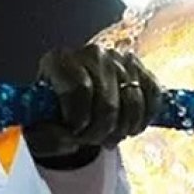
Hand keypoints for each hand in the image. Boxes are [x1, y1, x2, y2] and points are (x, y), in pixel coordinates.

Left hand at [24, 45, 162, 162]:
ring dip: (124, 128)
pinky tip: (131, 127)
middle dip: (102, 131)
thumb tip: (67, 138)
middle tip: (94, 141)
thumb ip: (47, 136)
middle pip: (107, 101)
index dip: (80, 119)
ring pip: (132, 100)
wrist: (73, 101)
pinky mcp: (137, 66)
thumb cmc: (54, 112)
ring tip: (111, 137)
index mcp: (57, 60)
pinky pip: (153, 93)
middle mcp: (88, 53)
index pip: (78, 89)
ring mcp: (115, 57)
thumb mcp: (41, 125)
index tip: (75, 133)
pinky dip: (146, 116)